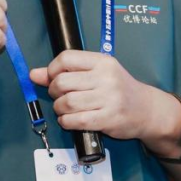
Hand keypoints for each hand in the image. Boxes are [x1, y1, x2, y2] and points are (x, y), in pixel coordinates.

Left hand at [29, 50, 163, 140]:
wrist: (147, 109)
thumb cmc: (118, 89)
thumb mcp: (96, 74)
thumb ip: (66, 72)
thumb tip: (34, 74)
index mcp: (102, 61)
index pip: (66, 58)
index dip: (52, 70)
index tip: (53, 79)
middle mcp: (106, 77)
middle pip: (62, 82)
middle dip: (54, 92)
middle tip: (60, 97)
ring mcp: (109, 98)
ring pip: (67, 102)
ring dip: (59, 109)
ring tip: (65, 110)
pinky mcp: (109, 118)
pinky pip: (76, 120)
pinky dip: (66, 122)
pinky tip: (70, 120)